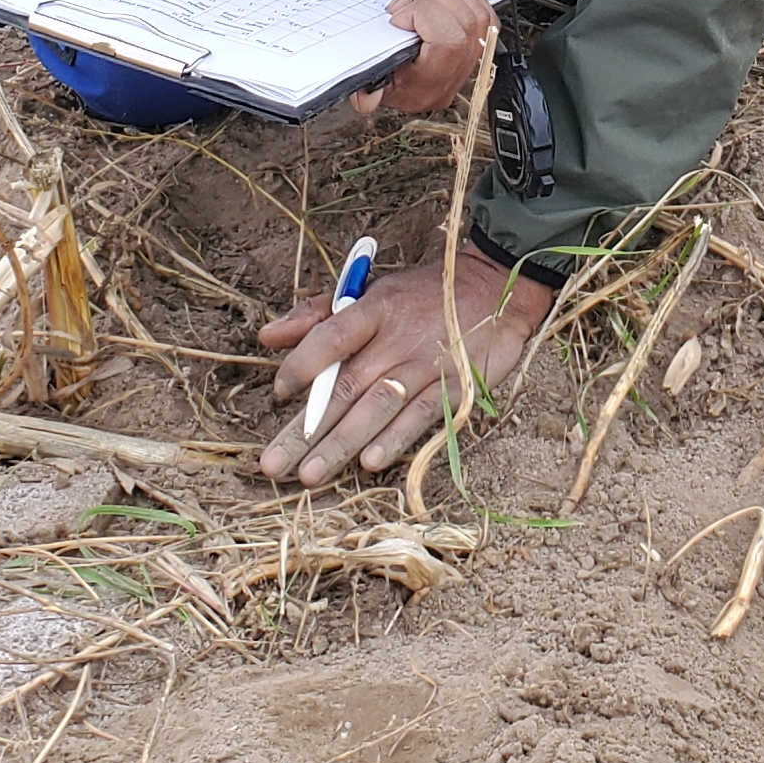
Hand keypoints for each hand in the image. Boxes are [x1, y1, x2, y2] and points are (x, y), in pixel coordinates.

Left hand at [256, 240, 552, 487]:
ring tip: (310, 475)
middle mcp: (397, 339)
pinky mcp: (456, 387)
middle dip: (306, 430)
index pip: (330, 337)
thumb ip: (318, 315)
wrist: (496, 287)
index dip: (302, 365)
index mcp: (374, 310)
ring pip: (377, 409)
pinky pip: (422, 417)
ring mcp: (428, 366)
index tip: (279, 391)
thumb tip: (267, 336)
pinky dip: (396, 439)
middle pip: (346, 388)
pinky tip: (370, 463)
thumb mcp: (372, 292)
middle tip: (274, 465)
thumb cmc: (424, 295)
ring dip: (342, 444)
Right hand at [349, 0, 495, 119]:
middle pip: (465, 21)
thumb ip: (365, 94)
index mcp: (428, 86)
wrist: (409, 89)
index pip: (449, 42)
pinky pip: (485, 12)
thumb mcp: (371, 90)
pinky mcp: (481, 44)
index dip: (424, 16)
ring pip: (476, 12)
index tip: (398, 18)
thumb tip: (365, 97)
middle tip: (404, 4)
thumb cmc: (390, 84)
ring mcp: (472, 60)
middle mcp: (454, 74)